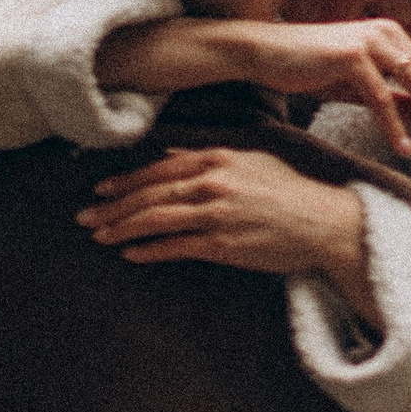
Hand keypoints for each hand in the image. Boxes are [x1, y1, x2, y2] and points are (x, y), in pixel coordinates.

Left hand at [78, 149, 373, 304]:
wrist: (325, 223)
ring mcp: (217, 214)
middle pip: (149, 195)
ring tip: (100, 237)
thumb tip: (171, 156)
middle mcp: (213, 182)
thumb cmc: (289, 192)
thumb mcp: (250, 161)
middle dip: (112, 207)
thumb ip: (208, 158)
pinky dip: (149, 251)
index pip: (159, 169)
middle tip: (85, 217)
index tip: (101, 191)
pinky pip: (176, 247)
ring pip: (156, 220)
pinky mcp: (224, 245)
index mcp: (218, 158)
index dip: (126, 181)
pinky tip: (131, 255)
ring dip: (122, 229)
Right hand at [245, 18, 410, 161]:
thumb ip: (392, 96)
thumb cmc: (309, 67)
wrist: (265, 53)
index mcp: (392, 33)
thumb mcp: (358, 85)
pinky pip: (383, 98)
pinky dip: (395, 127)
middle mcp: (387, 32)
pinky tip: (401, 148)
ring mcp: (371, 40)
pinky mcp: (353, 56)